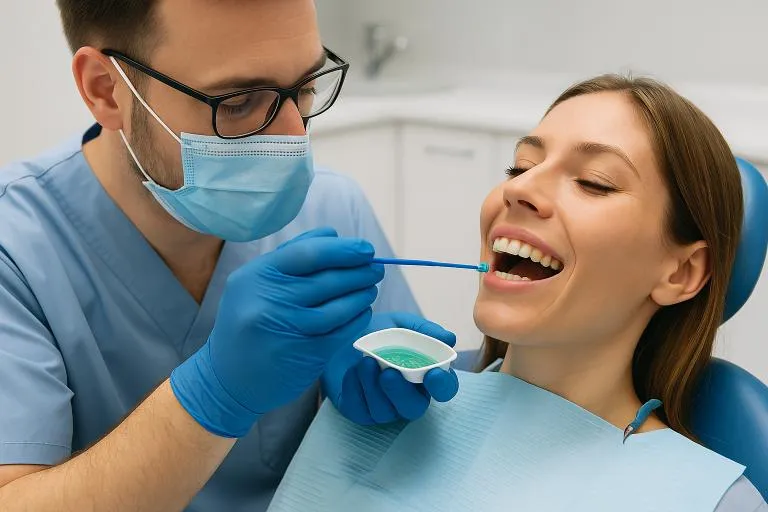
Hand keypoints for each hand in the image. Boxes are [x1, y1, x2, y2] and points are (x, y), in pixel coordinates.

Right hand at [170, 228, 384, 437]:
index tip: (366, 249)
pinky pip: (340, 332)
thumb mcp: (256, 284)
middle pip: (328, 279)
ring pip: (338, 307)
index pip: (309, 253)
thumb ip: (293, 255)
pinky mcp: (302, 354)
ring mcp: (286, 329)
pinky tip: (362, 312)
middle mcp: (268, 300)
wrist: (227, 379)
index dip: (343, 250)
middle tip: (376, 268)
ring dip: (362, 295)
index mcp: (256, 275)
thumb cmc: (248, 323)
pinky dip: (357, 319)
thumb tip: (333, 235)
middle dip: (360, 272)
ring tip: (370, 289)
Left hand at [323, 312, 458, 424]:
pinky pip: (359, 409)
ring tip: (366, 362)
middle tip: (389, 373)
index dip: (443, 386)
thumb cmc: (376, 333)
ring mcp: (382, 408)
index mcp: (423, 376)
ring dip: (374, 387)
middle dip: (401, 392)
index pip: (444, 389)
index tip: (434, 374)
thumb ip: (424, 331)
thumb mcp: (400, 325)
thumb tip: (450, 338)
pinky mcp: (358, 411)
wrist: (340, 334)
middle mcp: (407, 396)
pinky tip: (353, 370)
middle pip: (414, 408)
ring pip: (384, 411)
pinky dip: (355, 388)